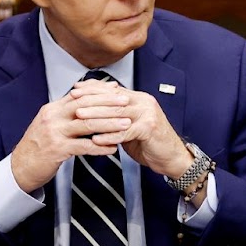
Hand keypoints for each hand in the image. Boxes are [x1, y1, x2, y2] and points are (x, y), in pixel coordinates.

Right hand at [9, 81, 128, 193]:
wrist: (19, 167)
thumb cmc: (38, 146)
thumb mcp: (50, 124)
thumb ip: (66, 112)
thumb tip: (86, 101)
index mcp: (52, 108)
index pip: (79, 94)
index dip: (99, 92)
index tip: (117, 90)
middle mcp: (52, 117)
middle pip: (85, 105)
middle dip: (108, 104)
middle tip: (126, 103)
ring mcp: (54, 133)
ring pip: (87, 124)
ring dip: (109, 124)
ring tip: (126, 124)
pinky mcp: (57, 149)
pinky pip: (83, 146)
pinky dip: (100, 147)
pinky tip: (113, 148)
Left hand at [71, 81, 191, 177]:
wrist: (172, 157)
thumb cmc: (149, 142)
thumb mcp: (130, 124)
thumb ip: (116, 116)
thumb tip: (92, 109)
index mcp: (138, 98)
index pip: (112, 88)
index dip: (93, 88)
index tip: (75, 90)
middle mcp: (144, 102)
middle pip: (113, 98)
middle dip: (91, 100)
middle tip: (73, 102)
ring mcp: (148, 114)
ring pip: (118, 113)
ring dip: (96, 115)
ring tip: (80, 117)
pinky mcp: (150, 129)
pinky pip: (126, 132)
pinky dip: (109, 136)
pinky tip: (96, 139)